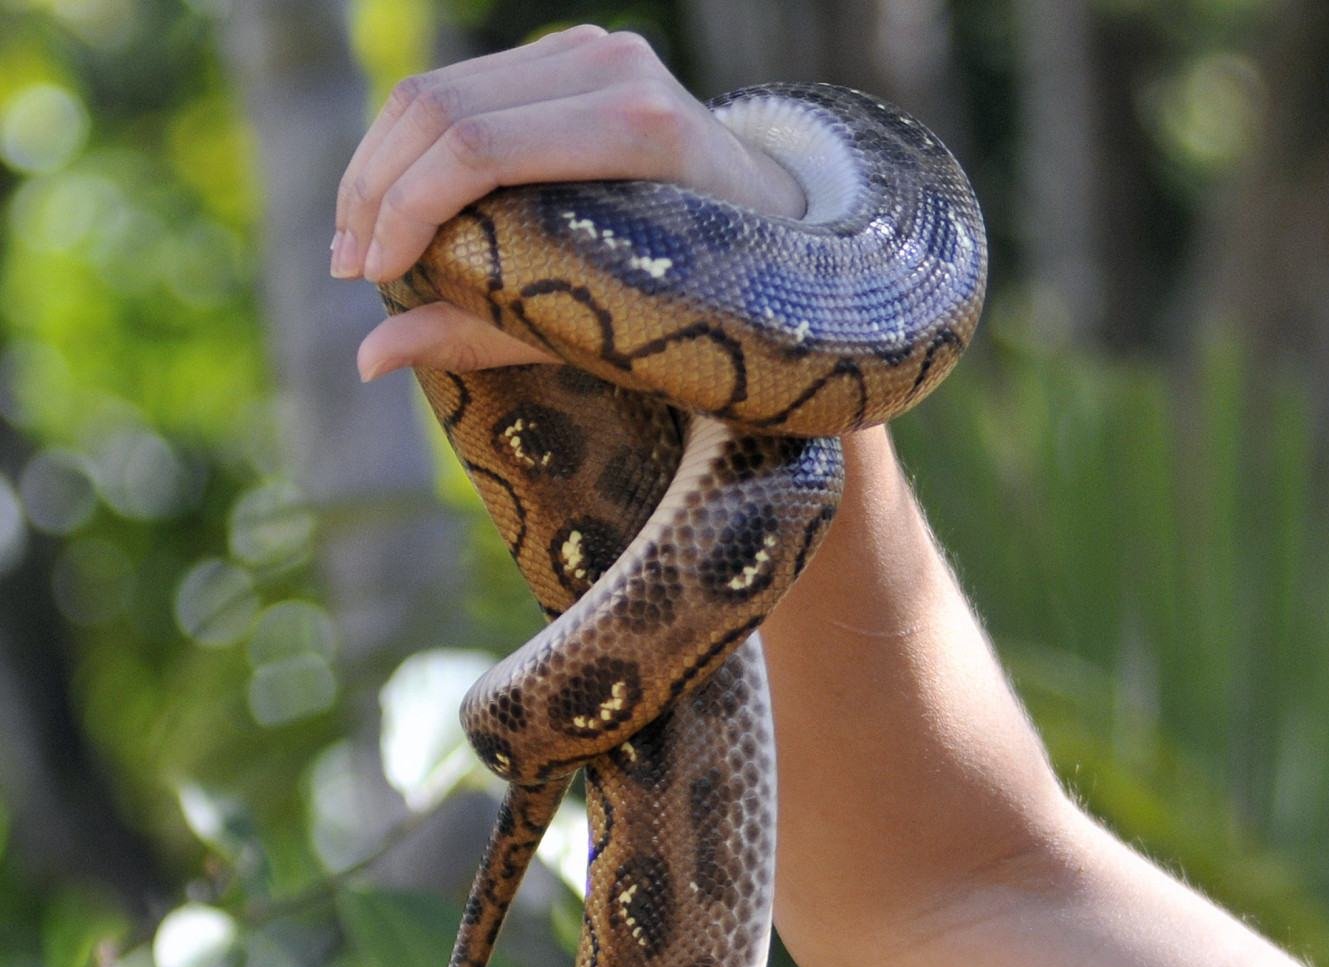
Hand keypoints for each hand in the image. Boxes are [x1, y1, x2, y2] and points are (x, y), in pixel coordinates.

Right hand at [335, 24, 806, 382]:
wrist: (787, 229)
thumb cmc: (714, 295)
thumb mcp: (616, 325)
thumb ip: (494, 331)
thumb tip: (367, 359)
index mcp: (642, 126)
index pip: (481, 148)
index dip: (406, 208)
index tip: (368, 274)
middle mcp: (617, 69)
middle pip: (444, 108)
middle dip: (377, 190)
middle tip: (348, 266)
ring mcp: (594, 51)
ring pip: (439, 89)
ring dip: (381, 166)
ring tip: (358, 242)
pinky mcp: (573, 54)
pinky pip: (464, 88)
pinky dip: (415, 147)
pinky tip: (396, 205)